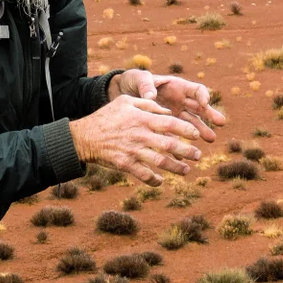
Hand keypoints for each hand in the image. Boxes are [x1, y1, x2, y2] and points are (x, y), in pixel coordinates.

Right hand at [69, 96, 203, 185]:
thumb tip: (167, 111)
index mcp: (141, 118)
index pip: (170, 124)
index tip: (197, 135)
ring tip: (187, 170)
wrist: (84, 136)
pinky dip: (155, 180)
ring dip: (177, 168)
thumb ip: (147, 104)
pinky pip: (144, 175)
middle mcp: (139, 135)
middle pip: (169, 145)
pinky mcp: (125, 164)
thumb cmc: (106, 116)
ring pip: (160, 162)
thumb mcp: (125, 102)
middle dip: (187, 151)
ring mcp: (133, 151)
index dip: (186, 130)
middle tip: (198, 155)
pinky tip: (161, 181)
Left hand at [108, 69, 226, 141]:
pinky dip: (179, 144)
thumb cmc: (133, 82)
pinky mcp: (166, 127)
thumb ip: (145, 86)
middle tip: (221, 123)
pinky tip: (184, 154)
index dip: (202, 95)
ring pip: (191, 123)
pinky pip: (175, 136)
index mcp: (176, 86)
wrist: (121, 94)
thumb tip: (151, 96)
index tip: (205, 103)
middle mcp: (180, 101)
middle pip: (199, 108)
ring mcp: (175, 114)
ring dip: (201, 131)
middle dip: (210, 115)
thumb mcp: (138, 79)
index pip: (196, 89)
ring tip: (210, 140)